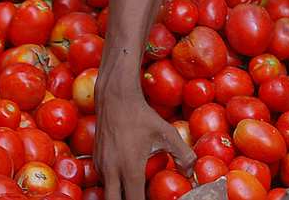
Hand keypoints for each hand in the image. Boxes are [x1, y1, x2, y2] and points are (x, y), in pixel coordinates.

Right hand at [95, 83, 193, 199]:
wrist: (116, 99)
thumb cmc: (143, 116)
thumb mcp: (167, 134)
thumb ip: (183, 155)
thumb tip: (192, 173)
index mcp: (129, 168)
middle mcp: (111, 171)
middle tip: (141, 198)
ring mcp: (101, 166)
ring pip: (108, 193)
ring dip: (120, 195)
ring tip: (137, 191)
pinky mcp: (96, 160)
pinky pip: (104, 181)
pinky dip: (114, 186)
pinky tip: (127, 179)